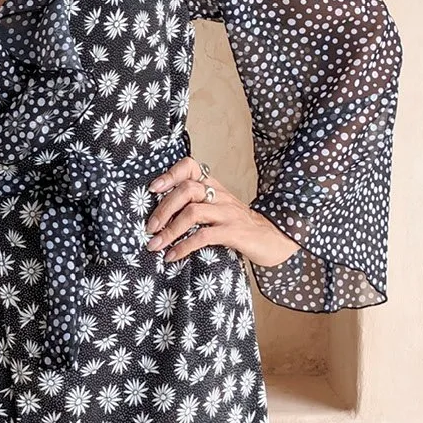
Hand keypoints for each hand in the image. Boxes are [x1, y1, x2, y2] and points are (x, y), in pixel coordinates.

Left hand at [145, 156, 302, 268]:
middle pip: (186, 190)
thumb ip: (194, 205)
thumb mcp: (217, 208)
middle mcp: (220, 195)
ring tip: (155, 244)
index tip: (152, 189)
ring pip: (193, 212)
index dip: (169, 175)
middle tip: (149, 228)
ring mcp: (227, 213)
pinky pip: (204, 236)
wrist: (273, 238)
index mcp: (213, 186)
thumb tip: (159, 217)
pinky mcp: (234, 232)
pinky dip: (184, 246)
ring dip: (170, 230)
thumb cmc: (238, 225)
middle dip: (163, 208)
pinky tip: (172, 256)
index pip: (190, 167)